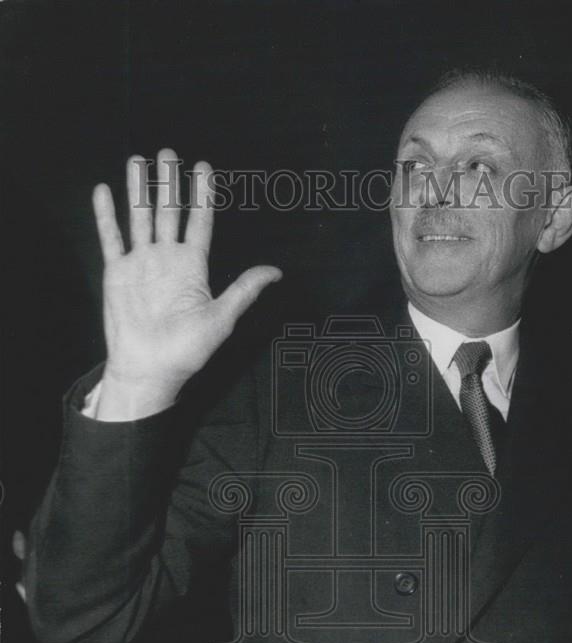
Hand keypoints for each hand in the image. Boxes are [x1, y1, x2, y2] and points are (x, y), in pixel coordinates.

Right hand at [92, 148, 281, 417]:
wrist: (150, 369)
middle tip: (168, 153)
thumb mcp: (222, 318)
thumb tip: (276, 271)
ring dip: (139, 190)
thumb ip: (244, 290)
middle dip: (169, 183)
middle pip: (168, 212)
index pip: (200, 222)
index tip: (203, 167)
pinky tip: (104, 190)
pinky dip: (106, 215)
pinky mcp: (116, 272)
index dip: (202, 195)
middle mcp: (167, 259)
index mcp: (193, 267)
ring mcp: (141, 263)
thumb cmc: (187, 350)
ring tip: (138, 161)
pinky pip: (110, 238)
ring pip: (139, 217)